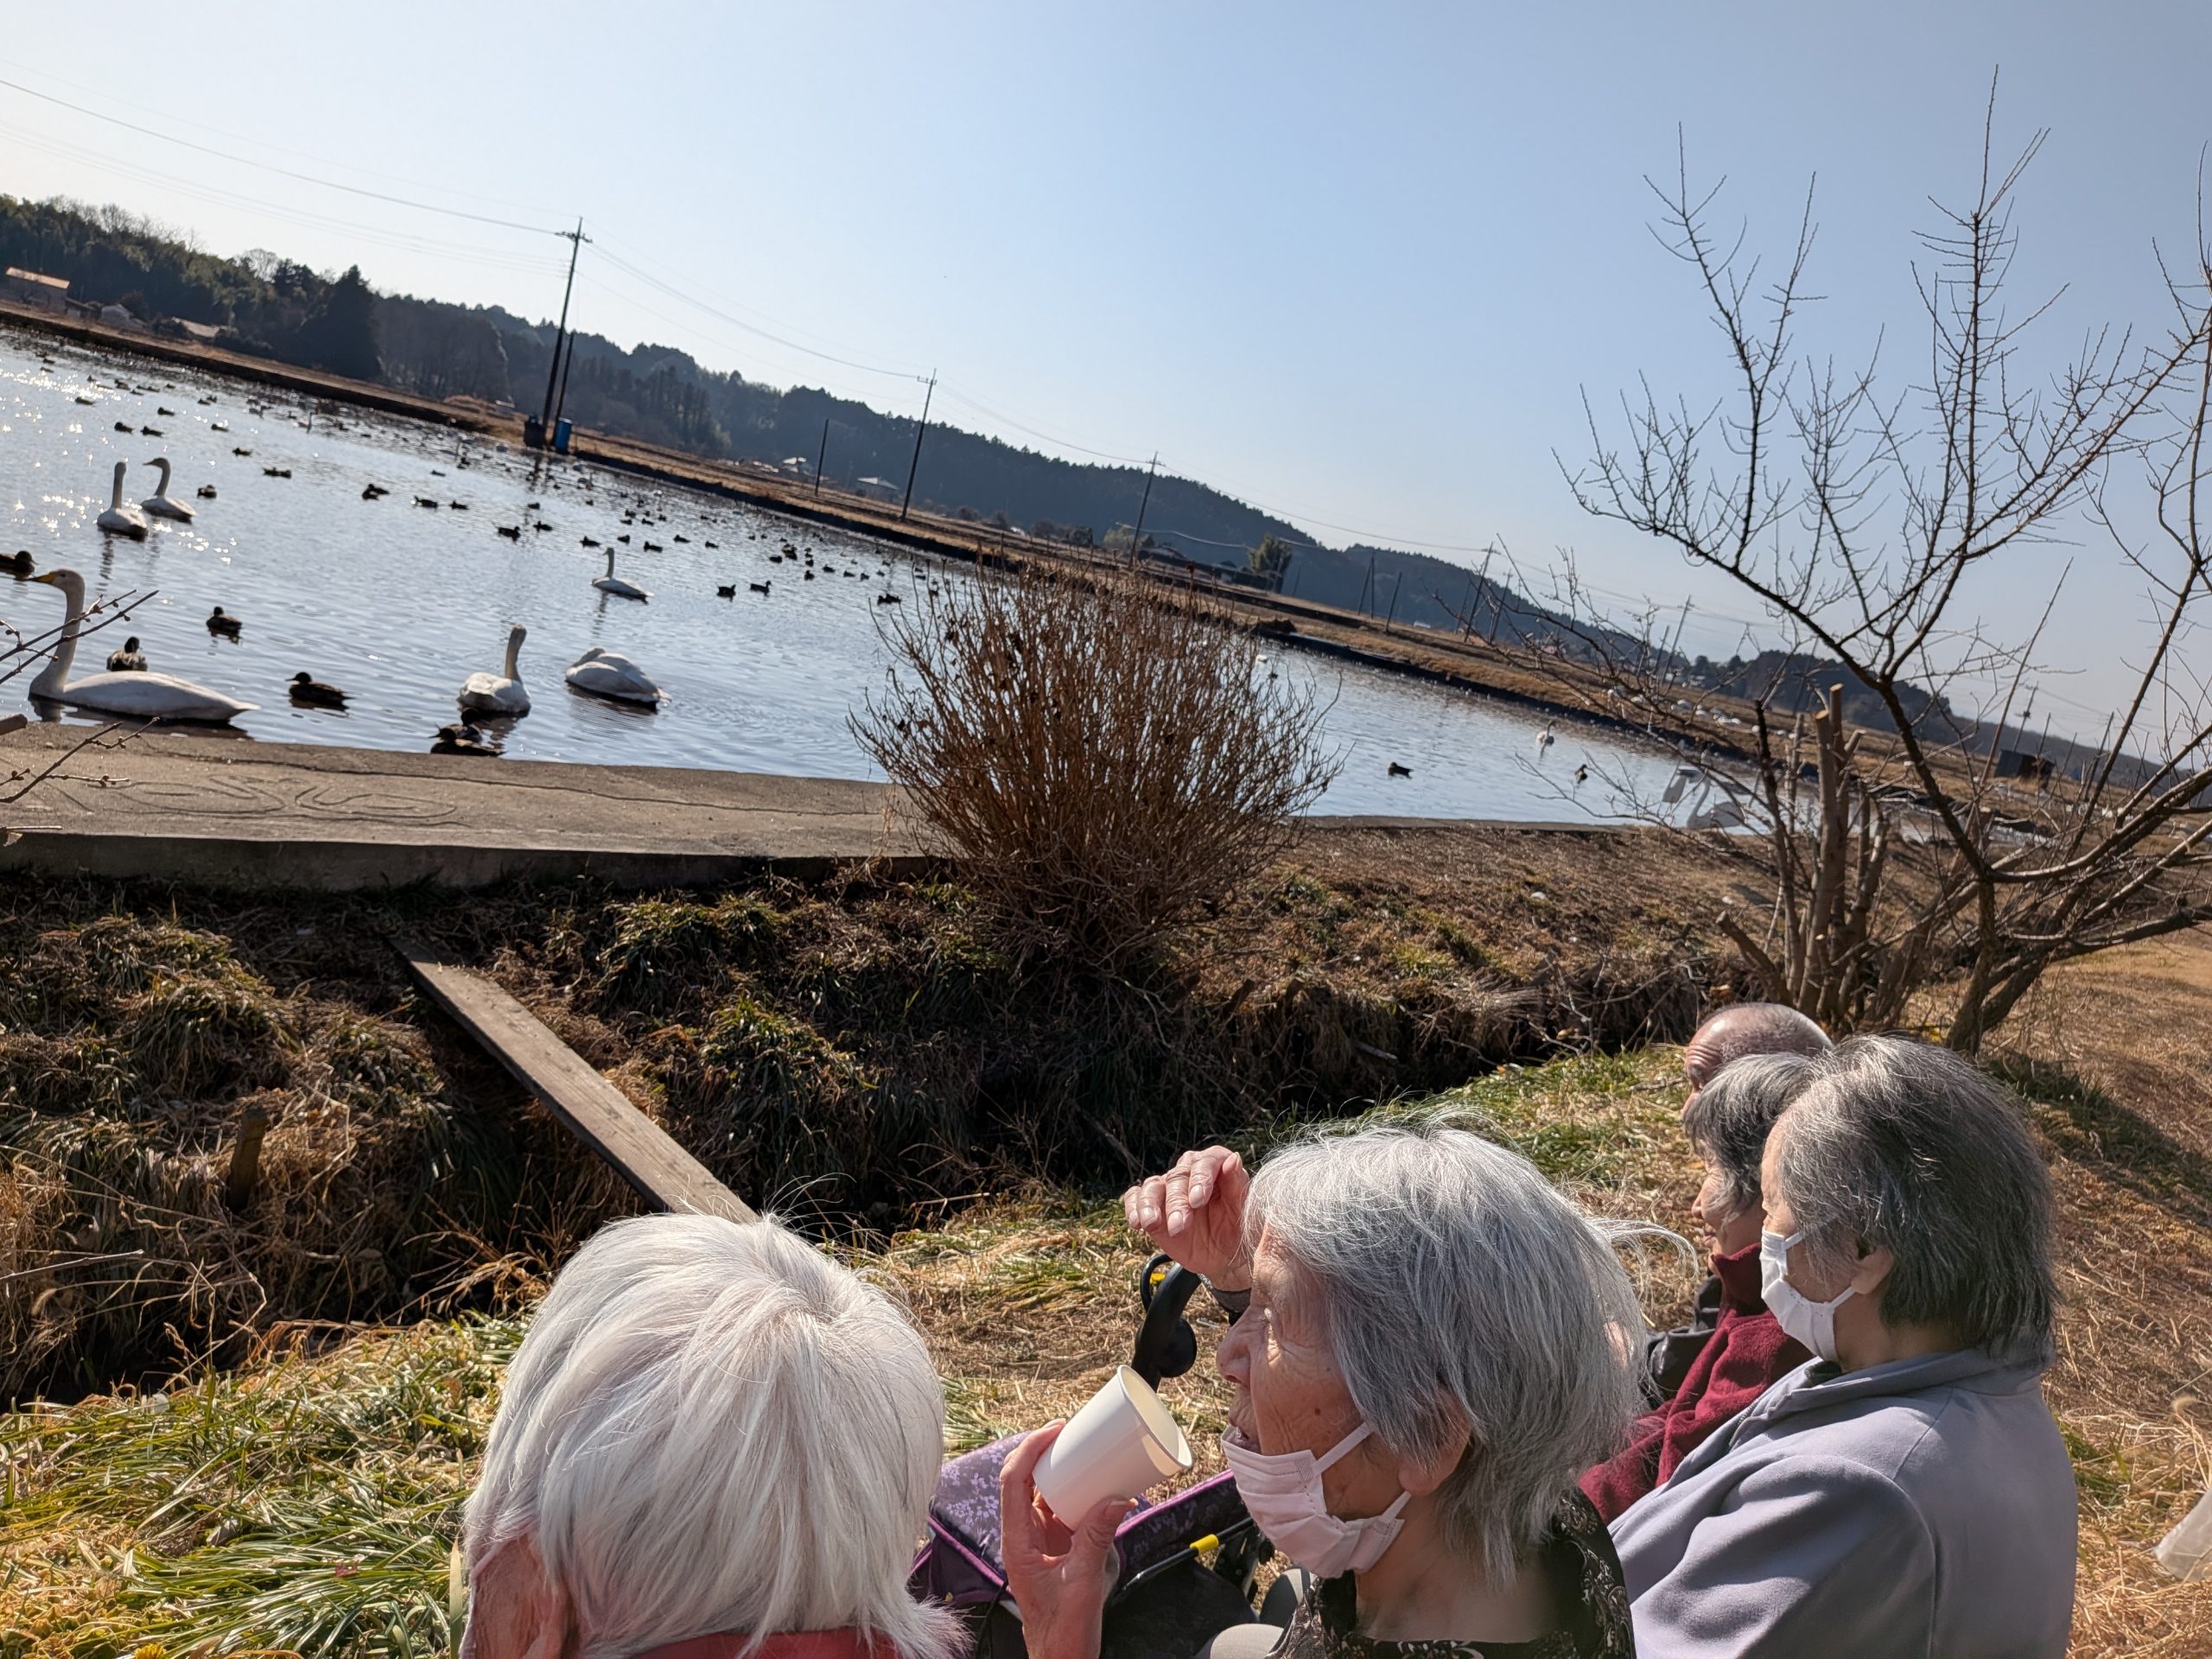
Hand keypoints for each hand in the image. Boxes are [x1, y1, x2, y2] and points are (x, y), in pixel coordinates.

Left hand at [1000, 1421, 1131, 1658]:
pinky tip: (1093, 1485)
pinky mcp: (1054, 1547)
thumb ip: (1098, 1538)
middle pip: (1023, 1480)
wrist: (1061, 1656)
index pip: (1014, 1482)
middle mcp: (1023, 1536)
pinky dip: (1074, 1493)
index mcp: (1018, 1542)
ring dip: (1058, 1469)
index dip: (1030, 1449)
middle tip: (1071, 1430)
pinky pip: (1059, 1509)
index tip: (1055, 1430)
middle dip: (1043, 1450)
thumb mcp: (1083, 1580)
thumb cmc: (1061, 1630)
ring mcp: (1037, 1541)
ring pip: (1041, 1493)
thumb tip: (1119, 1498)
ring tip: (1082, 1448)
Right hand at [1122, 1146, 1251, 1288]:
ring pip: (1152, 1185)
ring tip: (1151, 1224)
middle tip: (1179, 1226)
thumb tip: (1233, 1158)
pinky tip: (1137, 1223)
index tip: (1197, 1200)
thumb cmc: (1235, 1229)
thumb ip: (1237, 1185)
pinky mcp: (1153, 1204)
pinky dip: (1133, 1207)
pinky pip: (1135, 1197)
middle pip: (1177, 1177)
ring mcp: (1168, 1188)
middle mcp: (1189, 1172)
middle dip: (1176, 1202)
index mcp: (1215, 1167)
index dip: (1200, 1178)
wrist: (1221, 1256)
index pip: (1205, 1162)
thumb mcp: (1242, 1212)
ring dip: (1150, 1205)